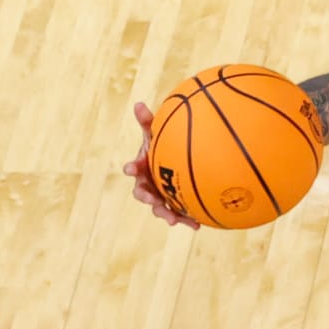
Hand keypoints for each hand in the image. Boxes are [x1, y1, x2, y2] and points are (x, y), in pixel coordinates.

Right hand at [123, 102, 199, 228]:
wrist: (173, 161)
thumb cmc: (161, 145)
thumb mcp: (155, 133)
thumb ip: (148, 122)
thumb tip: (138, 103)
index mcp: (142, 168)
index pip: (133, 168)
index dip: (131, 168)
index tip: (131, 168)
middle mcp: (148, 185)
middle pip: (143, 194)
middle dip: (147, 199)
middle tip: (154, 201)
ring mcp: (160, 196)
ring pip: (159, 208)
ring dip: (166, 215)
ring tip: (173, 221)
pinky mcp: (172, 205)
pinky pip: (178, 213)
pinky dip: (186, 219)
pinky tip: (197, 225)